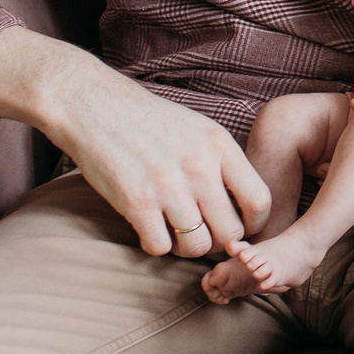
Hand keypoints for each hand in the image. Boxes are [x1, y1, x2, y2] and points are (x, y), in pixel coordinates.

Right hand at [48, 68, 271, 258]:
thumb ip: (223, 164)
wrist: (93, 105)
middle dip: (219, 242)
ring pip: (196, 245)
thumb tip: (246, 208)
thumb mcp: (199, 130)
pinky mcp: (135, 201)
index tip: (239, 227)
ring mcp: (167, 184)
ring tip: (175, 233)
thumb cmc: (149, 121)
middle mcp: (198, 165)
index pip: (260, 201)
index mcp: (219, 145)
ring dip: (186, 248)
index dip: (254, 224)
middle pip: (230, 231)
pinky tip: (149, 229)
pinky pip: (160, 247)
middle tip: (203, 235)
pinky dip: (156, 245)